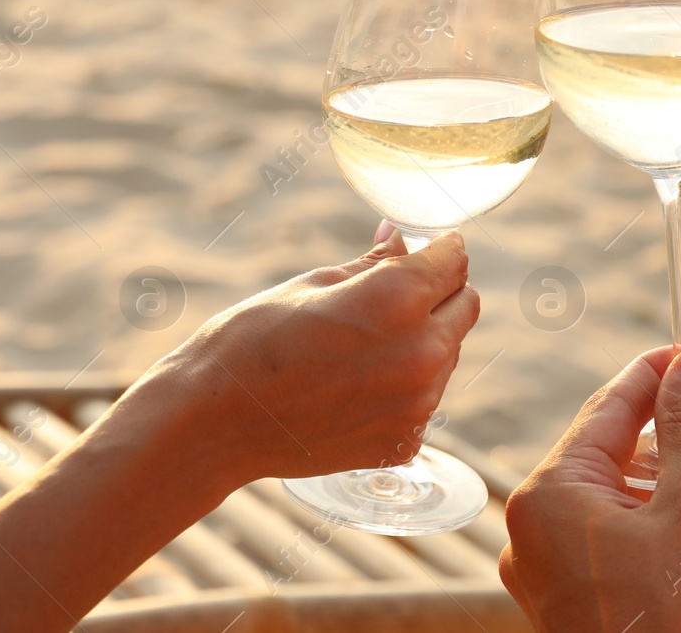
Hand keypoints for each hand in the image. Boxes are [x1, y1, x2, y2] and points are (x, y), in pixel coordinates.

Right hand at [171, 222, 478, 482]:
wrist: (215, 425)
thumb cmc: (252, 342)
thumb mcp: (312, 285)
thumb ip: (372, 263)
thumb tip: (401, 238)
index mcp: (399, 300)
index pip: (454, 260)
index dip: (439, 249)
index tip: (427, 248)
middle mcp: (422, 353)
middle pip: (466, 306)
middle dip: (439, 292)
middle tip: (394, 293)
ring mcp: (418, 405)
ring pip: (446, 355)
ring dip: (423, 341)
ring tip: (360, 345)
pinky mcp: (405, 442)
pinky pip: (424, 399)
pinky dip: (402, 387)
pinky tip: (353, 385)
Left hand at [500, 344, 680, 632]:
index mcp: (546, 497)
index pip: (607, 410)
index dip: (655, 374)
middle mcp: (533, 535)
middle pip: (609, 456)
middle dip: (671, 435)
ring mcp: (550, 579)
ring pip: (616, 502)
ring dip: (671, 483)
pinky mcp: (576, 611)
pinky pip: (616, 546)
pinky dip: (660, 526)